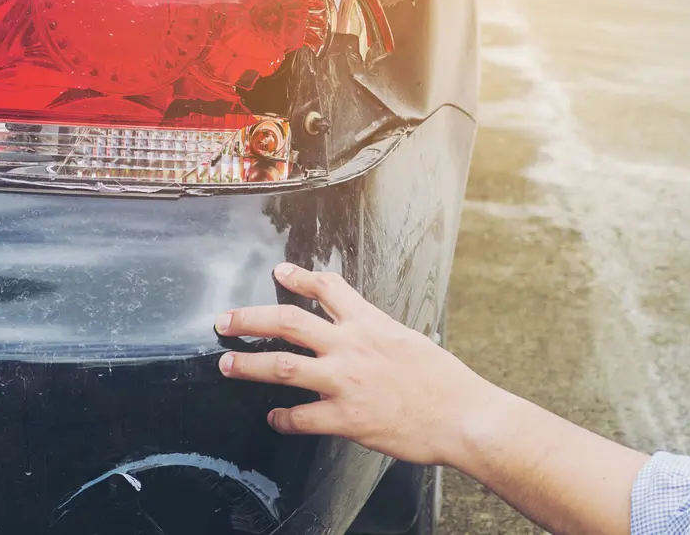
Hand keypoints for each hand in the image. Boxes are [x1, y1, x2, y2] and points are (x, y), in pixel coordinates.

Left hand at [215, 263, 496, 466]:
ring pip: (284, 366)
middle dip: (250, 318)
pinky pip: (301, 418)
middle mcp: (353, 347)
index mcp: (371, 324)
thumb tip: (364, 335)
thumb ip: (379, 336)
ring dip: (249, 364)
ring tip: (227, 364)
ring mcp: (347, 382)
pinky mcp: (347, 417)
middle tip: (226, 320)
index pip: (329, 289)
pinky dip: (283, 418)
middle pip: (289, 322)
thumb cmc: (444, 382)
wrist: (463, 416)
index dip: (299, 277)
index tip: (279, 271)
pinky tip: (274, 418)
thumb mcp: (410, 341)